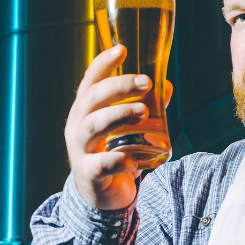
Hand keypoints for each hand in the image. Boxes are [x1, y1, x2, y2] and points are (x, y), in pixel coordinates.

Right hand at [65, 45, 173, 210]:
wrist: (100, 195)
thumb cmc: (113, 153)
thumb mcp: (126, 129)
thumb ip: (145, 107)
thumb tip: (166, 87)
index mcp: (85, 111)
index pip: (90, 81)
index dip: (103, 63)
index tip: (122, 49)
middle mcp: (78, 126)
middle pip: (92, 99)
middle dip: (119, 86)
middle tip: (146, 82)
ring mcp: (80, 150)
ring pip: (93, 127)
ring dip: (119, 115)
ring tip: (143, 111)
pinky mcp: (89, 174)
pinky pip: (101, 165)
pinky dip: (118, 161)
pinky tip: (134, 161)